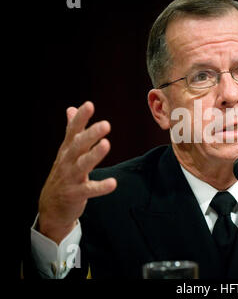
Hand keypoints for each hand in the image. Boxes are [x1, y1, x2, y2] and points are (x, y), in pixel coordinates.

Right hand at [38, 101, 116, 243]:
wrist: (51, 207)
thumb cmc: (63, 174)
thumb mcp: (66, 151)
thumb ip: (71, 130)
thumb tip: (71, 109)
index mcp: (67, 150)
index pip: (73, 131)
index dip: (80, 118)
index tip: (89, 104)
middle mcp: (67, 161)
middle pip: (78, 145)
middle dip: (91, 134)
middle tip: (106, 124)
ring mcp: (70, 178)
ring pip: (82, 165)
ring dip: (94, 155)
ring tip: (107, 144)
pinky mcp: (76, 194)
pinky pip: (89, 190)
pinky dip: (100, 187)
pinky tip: (113, 183)